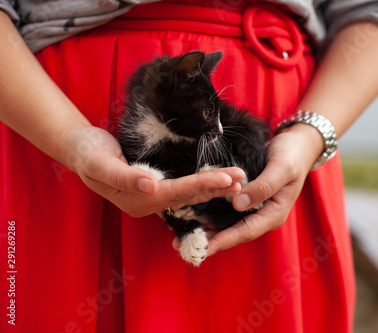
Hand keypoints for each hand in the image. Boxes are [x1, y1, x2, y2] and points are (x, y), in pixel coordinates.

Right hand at [62, 126, 245, 216]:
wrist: (80, 150)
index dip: (201, 186)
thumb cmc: (88, 154)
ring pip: (189, 195)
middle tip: (241, 178)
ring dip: (213, 187)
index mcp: (137, 200)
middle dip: (215, 188)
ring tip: (237, 180)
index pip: (176, 193)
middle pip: (188, 197)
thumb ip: (125, 177)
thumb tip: (152, 186)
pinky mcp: (156, 188)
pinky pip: (184, 190)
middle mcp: (149, 202)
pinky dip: (202, 185)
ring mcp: (153, 197)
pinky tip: (218, 181)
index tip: (225, 179)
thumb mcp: (100, 163)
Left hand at [189, 123, 323, 256]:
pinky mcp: (248, 199)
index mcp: (275, 213)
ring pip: (229, 224)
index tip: (203, 247)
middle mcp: (263, 215)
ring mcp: (255, 208)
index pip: (246, 231)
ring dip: (208, 230)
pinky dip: (211, 215)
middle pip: (235, 232)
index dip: (224, 240)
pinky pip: (227, 211)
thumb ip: (262, 187)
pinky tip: (194, 216)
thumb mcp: (281, 168)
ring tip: (183, 235)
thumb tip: (238, 205)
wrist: (298, 143)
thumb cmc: (292, 155)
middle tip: (183, 245)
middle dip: (211, 240)